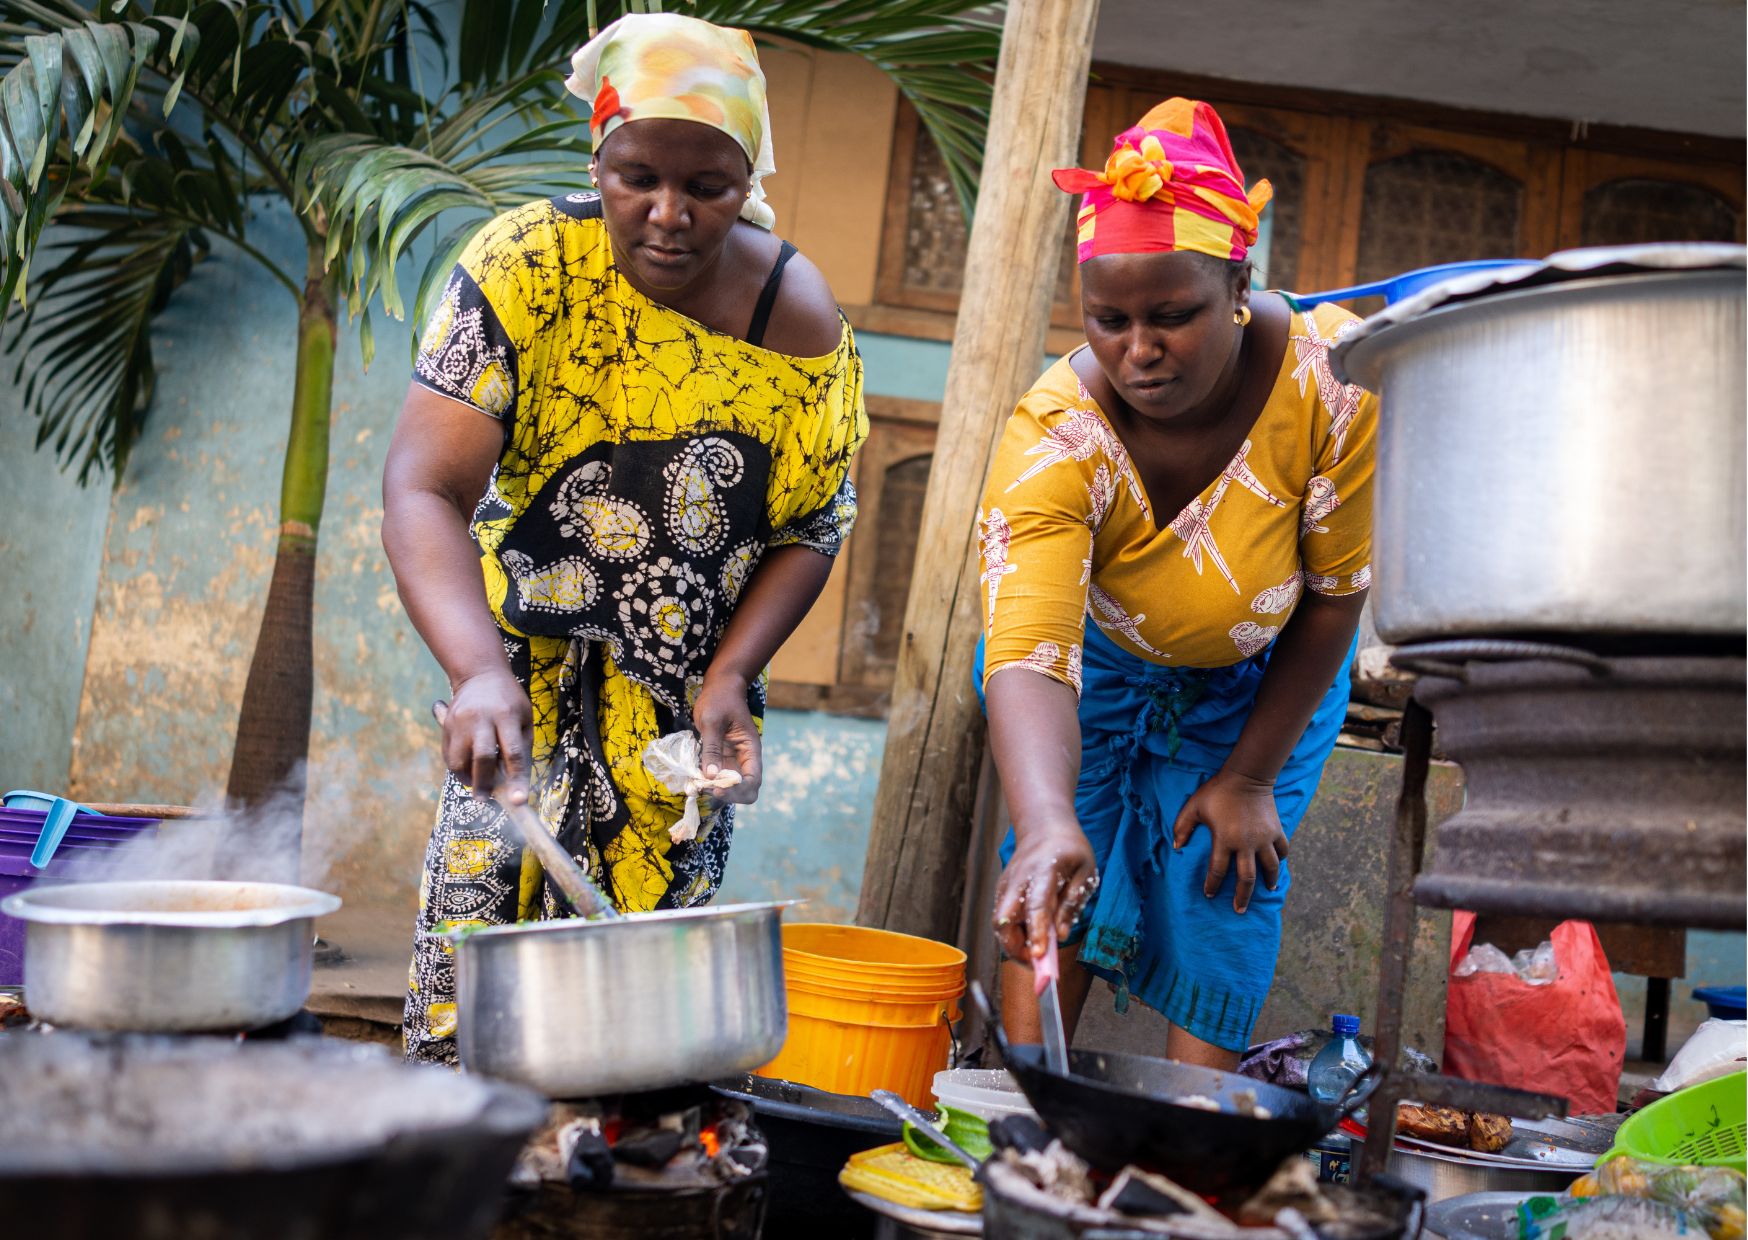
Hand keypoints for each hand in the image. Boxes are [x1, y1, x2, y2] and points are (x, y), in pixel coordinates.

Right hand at [434, 669, 532, 803]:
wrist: (480, 675)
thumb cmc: (509, 700)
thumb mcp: (524, 717)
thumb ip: (521, 747)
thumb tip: (515, 781)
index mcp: (507, 715)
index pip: (513, 752)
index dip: (516, 779)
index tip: (518, 801)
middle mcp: (481, 718)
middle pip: (482, 757)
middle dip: (485, 783)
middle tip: (486, 799)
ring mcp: (460, 722)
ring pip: (459, 760)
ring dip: (467, 778)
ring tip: (476, 785)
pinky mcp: (446, 726)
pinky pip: (449, 756)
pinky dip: (458, 769)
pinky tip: (467, 771)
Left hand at [692, 670, 760, 805]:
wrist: (720, 688)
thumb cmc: (719, 700)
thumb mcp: (713, 721)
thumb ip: (712, 748)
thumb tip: (710, 775)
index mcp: (750, 750)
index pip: (753, 780)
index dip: (737, 790)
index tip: (717, 787)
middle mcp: (745, 759)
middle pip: (745, 790)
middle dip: (728, 795)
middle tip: (706, 788)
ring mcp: (733, 761)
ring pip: (730, 787)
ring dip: (716, 790)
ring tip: (697, 785)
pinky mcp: (721, 759)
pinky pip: (717, 778)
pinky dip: (707, 782)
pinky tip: (694, 779)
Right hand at [992, 821, 1097, 963]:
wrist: (1043, 825)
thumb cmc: (1069, 849)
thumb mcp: (1085, 871)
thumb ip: (1073, 902)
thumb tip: (1060, 935)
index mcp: (1043, 871)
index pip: (1036, 906)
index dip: (1036, 932)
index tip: (1039, 955)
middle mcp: (1018, 880)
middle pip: (1004, 920)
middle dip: (1015, 947)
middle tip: (1038, 962)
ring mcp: (1006, 885)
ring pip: (1000, 923)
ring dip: (1014, 944)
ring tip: (1038, 952)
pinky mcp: (1002, 891)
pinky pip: (1003, 919)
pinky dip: (1014, 934)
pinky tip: (1032, 936)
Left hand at [1172, 770, 1288, 913]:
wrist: (1247, 776)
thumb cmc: (1217, 792)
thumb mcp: (1194, 806)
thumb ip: (1182, 827)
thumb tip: (1176, 847)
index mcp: (1224, 839)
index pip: (1217, 871)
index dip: (1212, 885)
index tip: (1209, 895)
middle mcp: (1246, 843)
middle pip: (1246, 878)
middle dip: (1242, 897)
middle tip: (1239, 910)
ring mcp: (1264, 838)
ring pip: (1269, 867)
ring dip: (1268, 881)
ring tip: (1267, 890)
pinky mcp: (1276, 831)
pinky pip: (1282, 850)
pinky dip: (1280, 860)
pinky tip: (1277, 866)